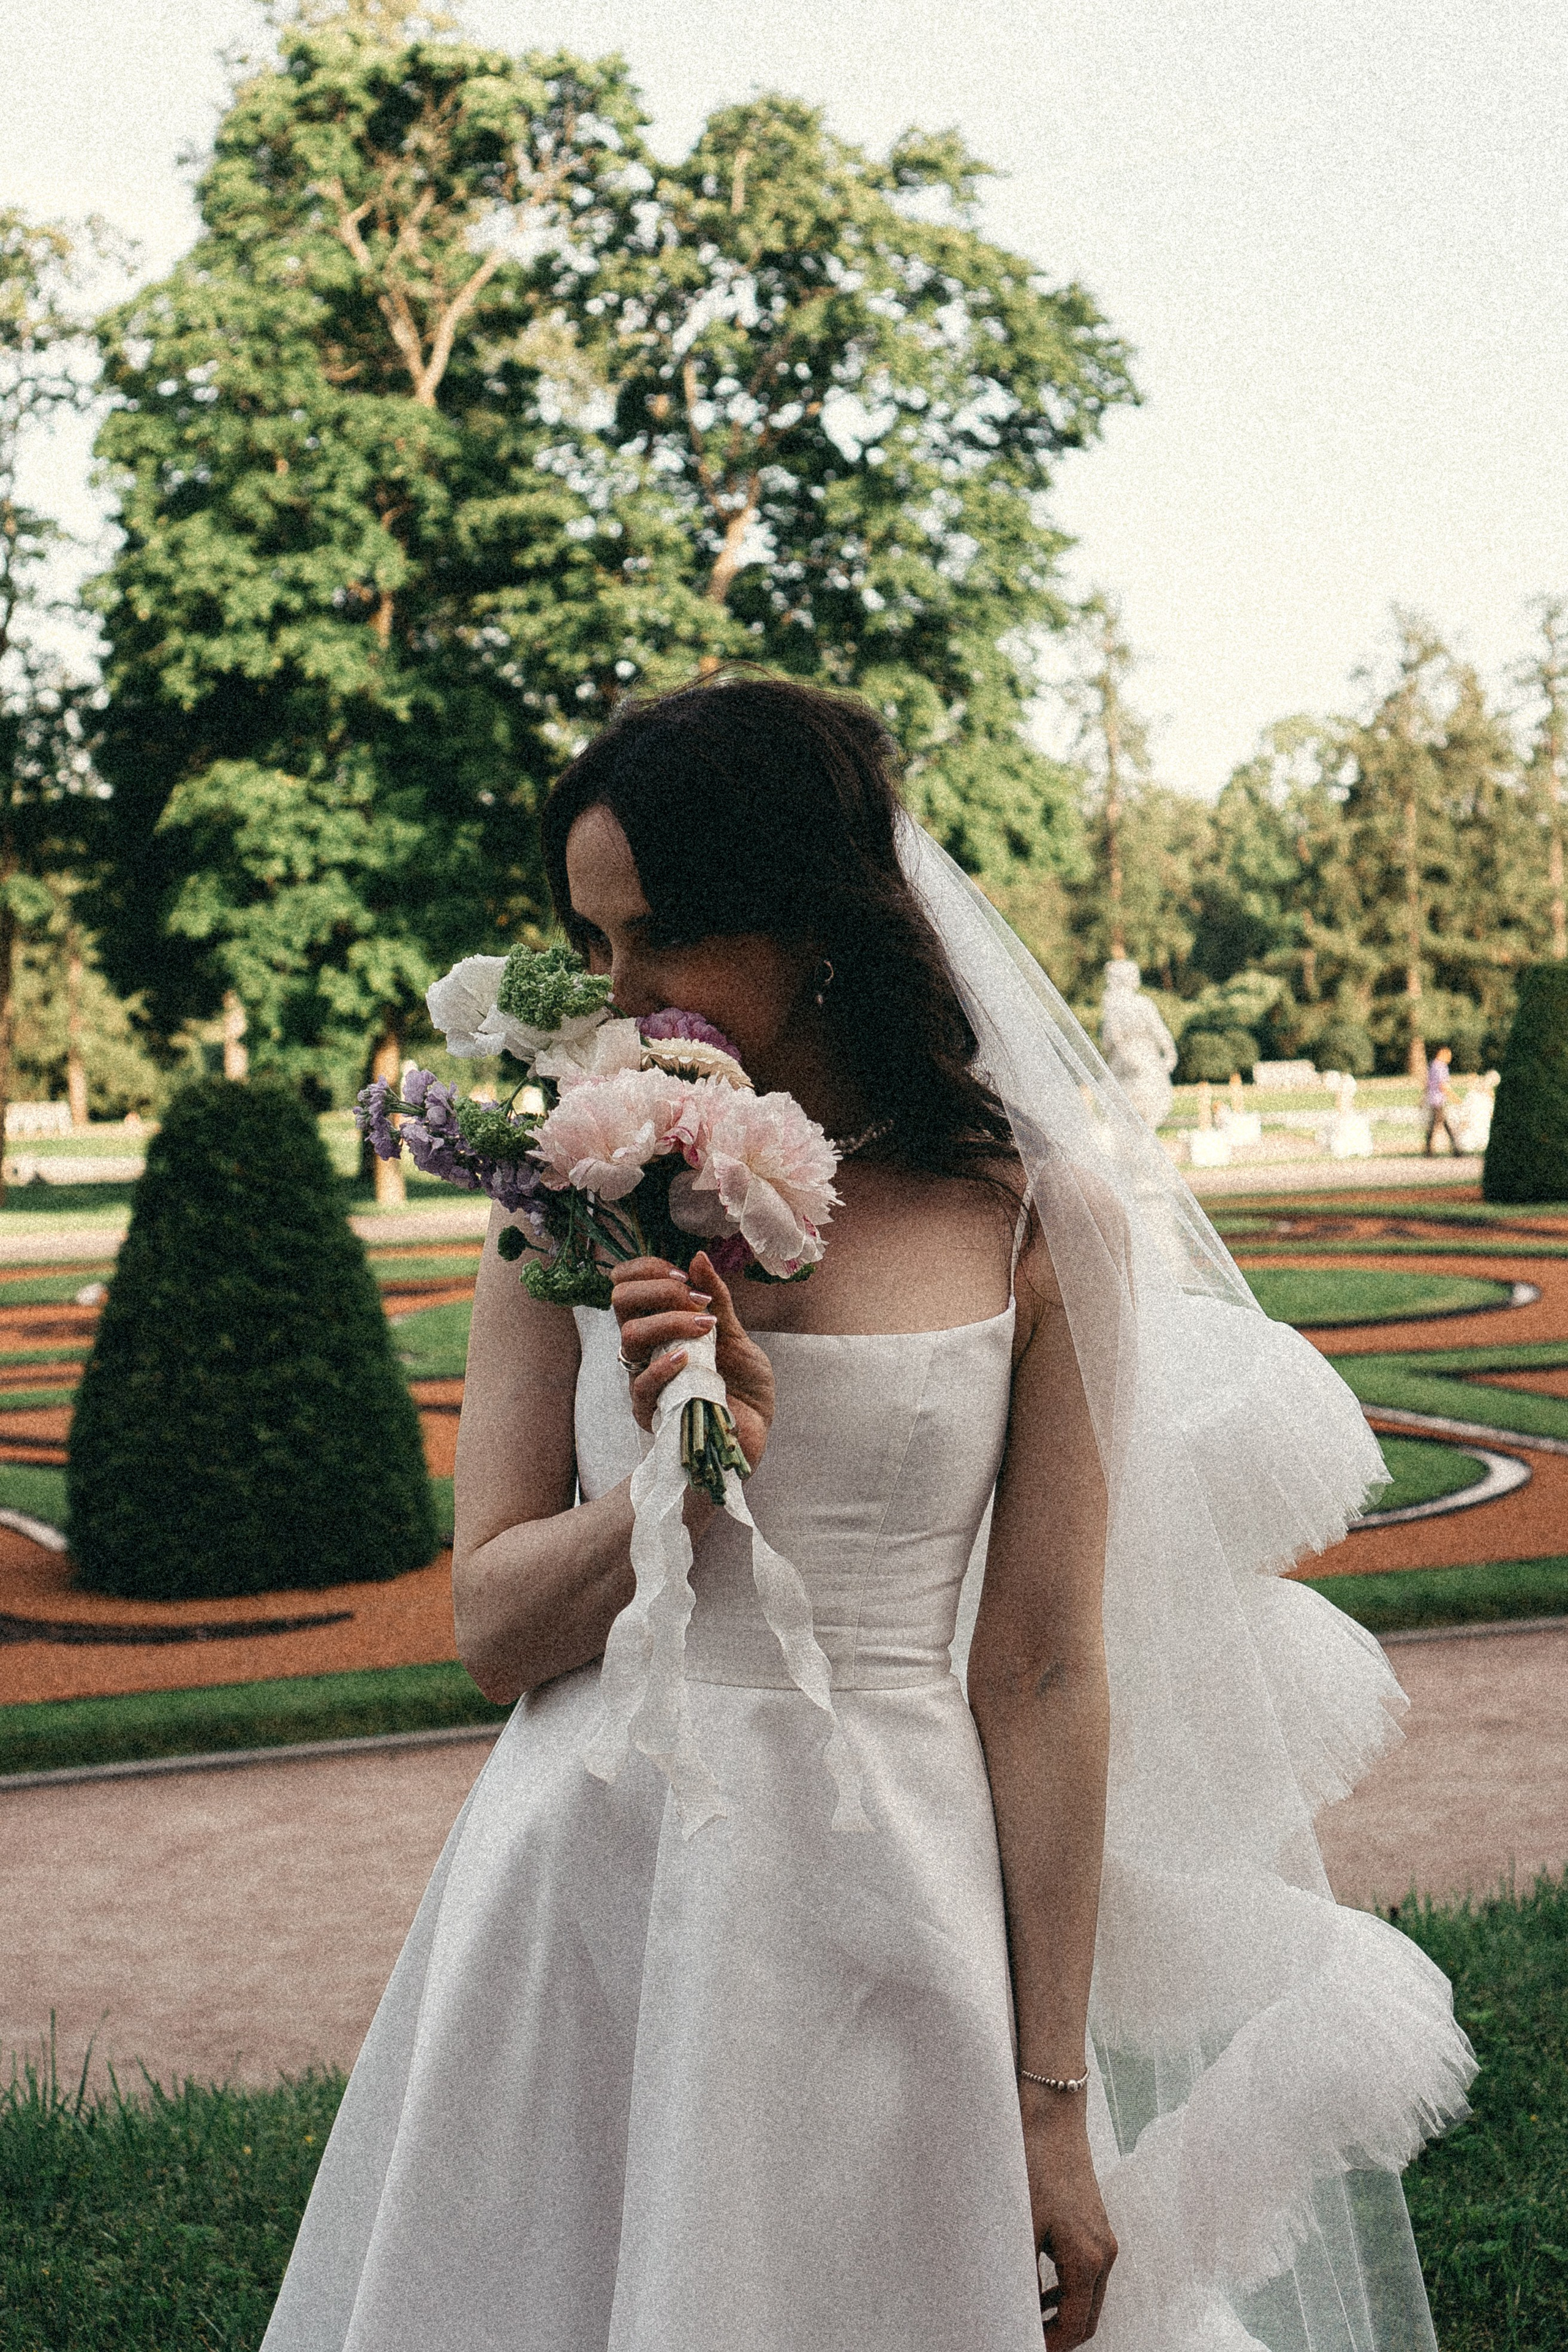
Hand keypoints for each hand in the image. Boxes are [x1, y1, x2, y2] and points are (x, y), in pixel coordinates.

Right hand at [609, 1252, 775, 1472]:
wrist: (753, 1432)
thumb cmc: (743, 1386)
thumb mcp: (735, 1335)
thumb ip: (716, 1299)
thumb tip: (698, 1256)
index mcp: (659, 1324)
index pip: (628, 1282)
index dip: (649, 1269)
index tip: (685, 1275)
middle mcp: (645, 1348)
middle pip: (620, 1301)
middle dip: (659, 1289)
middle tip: (696, 1300)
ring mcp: (644, 1378)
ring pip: (629, 1336)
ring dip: (668, 1321)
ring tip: (704, 1327)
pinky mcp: (650, 1412)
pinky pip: (641, 1384)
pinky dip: (664, 1365)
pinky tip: (688, 1358)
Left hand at [1019, 2090, 1116, 2345]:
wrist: (1052, 2119)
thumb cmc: (1035, 2167)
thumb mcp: (1021, 2225)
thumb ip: (1020, 2273)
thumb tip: (1010, 2310)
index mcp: (1088, 2259)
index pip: (1076, 2325)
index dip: (1050, 2345)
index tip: (1022, 2344)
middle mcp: (1104, 2253)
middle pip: (1087, 2316)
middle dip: (1059, 2336)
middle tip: (1025, 2338)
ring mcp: (1104, 2239)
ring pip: (1088, 2296)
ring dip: (1062, 2314)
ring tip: (1027, 2322)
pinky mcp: (1095, 2226)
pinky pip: (1086, 2273)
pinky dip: (1066, 2290)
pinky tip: (1039, 2291)